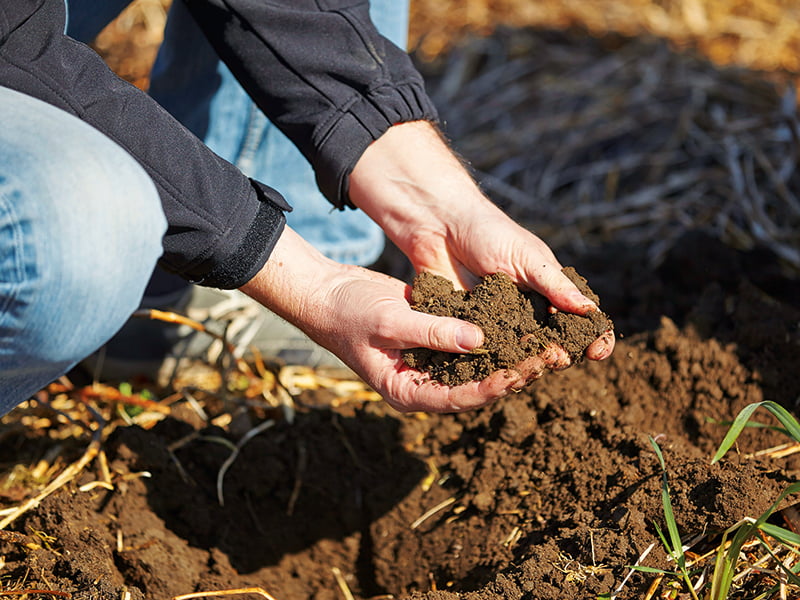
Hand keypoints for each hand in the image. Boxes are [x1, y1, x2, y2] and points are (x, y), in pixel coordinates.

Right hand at [240, 227, 539, 411]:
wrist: (327, 295)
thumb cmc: (349, 313)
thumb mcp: (389, 320)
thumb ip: (433, 331)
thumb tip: (480, 341)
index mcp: (409, 392)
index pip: (460, 397)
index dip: (494, 386)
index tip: (524, 372)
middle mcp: (425, 383)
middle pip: (477, 386)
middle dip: (514, 372)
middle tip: (552, 356)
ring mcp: (431, 363)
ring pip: (479, 366)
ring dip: (511, 356)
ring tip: (547, 344)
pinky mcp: (436, 340)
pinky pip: (470, 343)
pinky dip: (494, 336)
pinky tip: (520, 325)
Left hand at [349, 121, 614, 370]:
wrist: (439, 226)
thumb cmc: (488, 232)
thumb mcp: (526, 256)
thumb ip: (555, 283)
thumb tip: (591, 310)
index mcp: (549, 291)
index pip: (580, 319)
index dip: (594, 336)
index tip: (600, 350)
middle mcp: (528, 312)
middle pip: (552, 342)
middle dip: (561, 353)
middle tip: (562, 359)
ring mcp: (499, 324)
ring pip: (518, 353)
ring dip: (527, 362)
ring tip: (531, 367)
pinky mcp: (468, 330)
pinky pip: (482, 351)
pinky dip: (490, 361)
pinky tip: (493, 369)